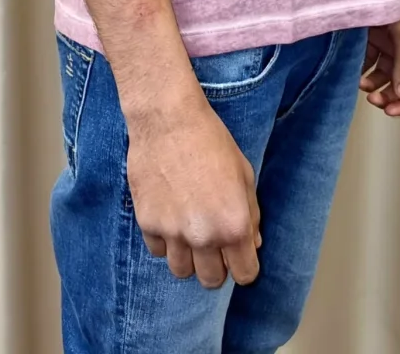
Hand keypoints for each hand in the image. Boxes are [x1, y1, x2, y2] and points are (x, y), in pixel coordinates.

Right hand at [126, 90, 260, 289]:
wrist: (168, 120)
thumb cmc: (210, 140)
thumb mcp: (244, 173)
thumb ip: (251, 214)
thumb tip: (252, 243)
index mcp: (234, 224)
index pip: (244, 274)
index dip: (244, 265)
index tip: (238, 255)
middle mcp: (204, 235)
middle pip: (211, 280)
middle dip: (216, 266)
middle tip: (213, 244)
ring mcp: (173, 232)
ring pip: (181, 271)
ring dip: (188, 257)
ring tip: (189, 231)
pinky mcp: (147, 223)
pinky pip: (158, 250)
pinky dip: (165, 241)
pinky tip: (170, 216)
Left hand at [360, 0, 399, 116]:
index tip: (390, 111)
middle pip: (399, 83)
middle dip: (387, 94)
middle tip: (372, 99)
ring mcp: (389, 45)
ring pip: (382, 75)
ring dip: (373, 83)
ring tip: (361, 83)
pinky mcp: (373, 40)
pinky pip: (368, 62)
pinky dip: (362, 69)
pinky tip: (355, 71)